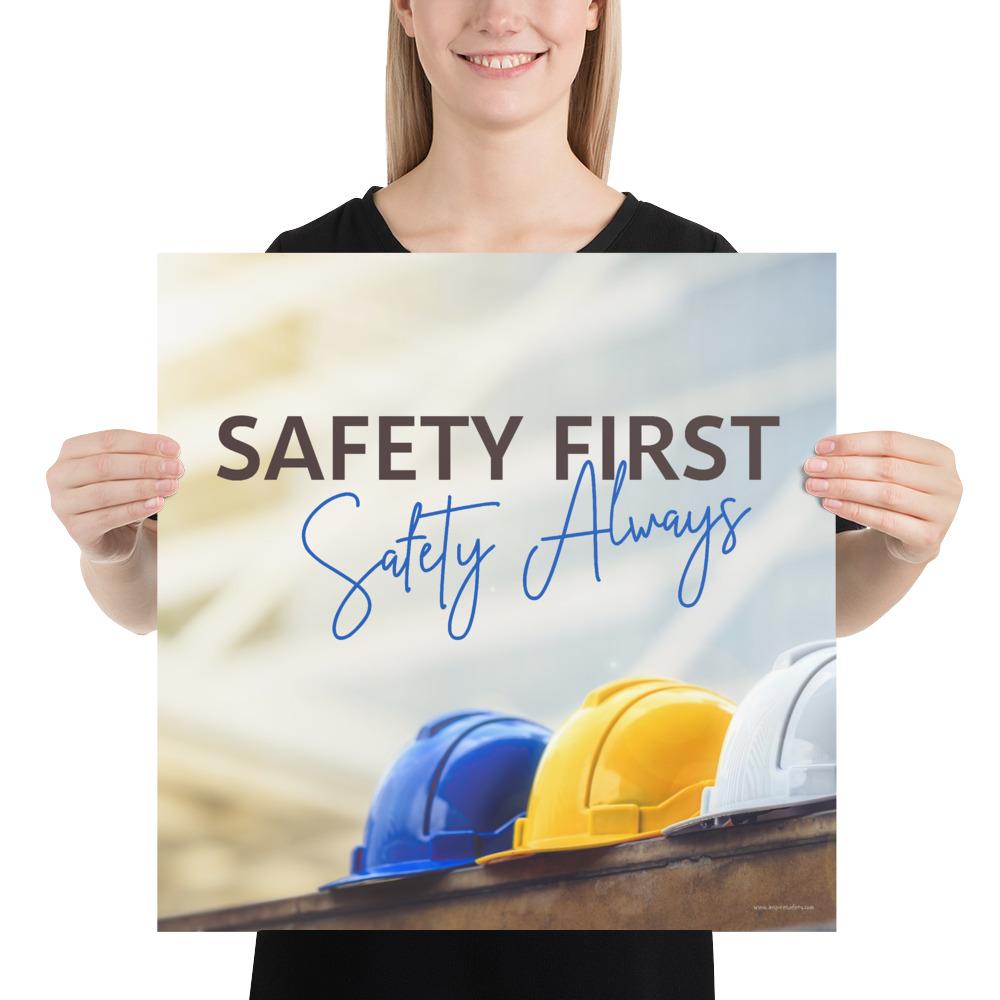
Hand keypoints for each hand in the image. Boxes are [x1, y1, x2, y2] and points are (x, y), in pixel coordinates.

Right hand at [47, 429, 183, 563]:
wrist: (112, 536)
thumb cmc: (120, 495)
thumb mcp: (129, 472)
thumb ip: (144, 459)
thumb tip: (171, 454)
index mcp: (71, 451)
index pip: (108, 440)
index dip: (143, 443)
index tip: (174, 449)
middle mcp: (59, 475)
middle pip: (105, 465)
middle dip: (145, 465)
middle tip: (176, 468)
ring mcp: (63, 503)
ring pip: (105, 492)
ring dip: (142, 487)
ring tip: (171, 486)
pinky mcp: (75, 529)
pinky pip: (108, 517)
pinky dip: (136, 509)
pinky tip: (157, 503)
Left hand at [803, 430, 961, 563]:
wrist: (914, 537)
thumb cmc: (898, 494)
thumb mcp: (893, 472)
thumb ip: (868, 458)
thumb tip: (824, 453)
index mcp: (939, 455)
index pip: (892, 441)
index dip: (854, 443)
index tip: (821, 447)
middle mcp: (948, 481)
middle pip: (888, 468)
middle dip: (844, 466)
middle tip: (812, 467)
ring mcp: (943, 511)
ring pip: (886, 494)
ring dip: (845, 488)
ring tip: (816, 486)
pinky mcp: (929, 537)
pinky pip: (885, 520)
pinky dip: (854, 510)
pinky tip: (831, 504)